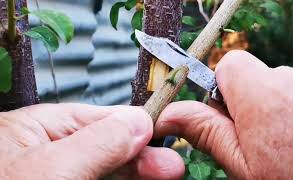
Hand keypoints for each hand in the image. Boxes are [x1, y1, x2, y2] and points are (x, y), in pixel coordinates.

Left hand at [0, 104, 183, 179]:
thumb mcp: (50, 170)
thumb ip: (97, 142)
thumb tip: (137, 121)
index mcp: (37, 129)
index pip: (98, 118)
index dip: (134, 125)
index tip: (163, 133)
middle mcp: (47, 152)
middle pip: (106, 148)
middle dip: (139, 157)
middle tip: (171, 168)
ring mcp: (56, 176)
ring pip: (105, 172)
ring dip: (133, 175)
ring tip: (163, 177)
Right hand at [155, 50, 292, 178]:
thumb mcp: (242, 165)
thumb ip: (206, 131)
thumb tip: (168, 113)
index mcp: (264, 96)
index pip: (231, 64)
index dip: (226, 89)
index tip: (233, 115)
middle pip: (259, 75)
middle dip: (254, 101)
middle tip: (264, 139)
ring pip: (286, 83)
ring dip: (283, 105)